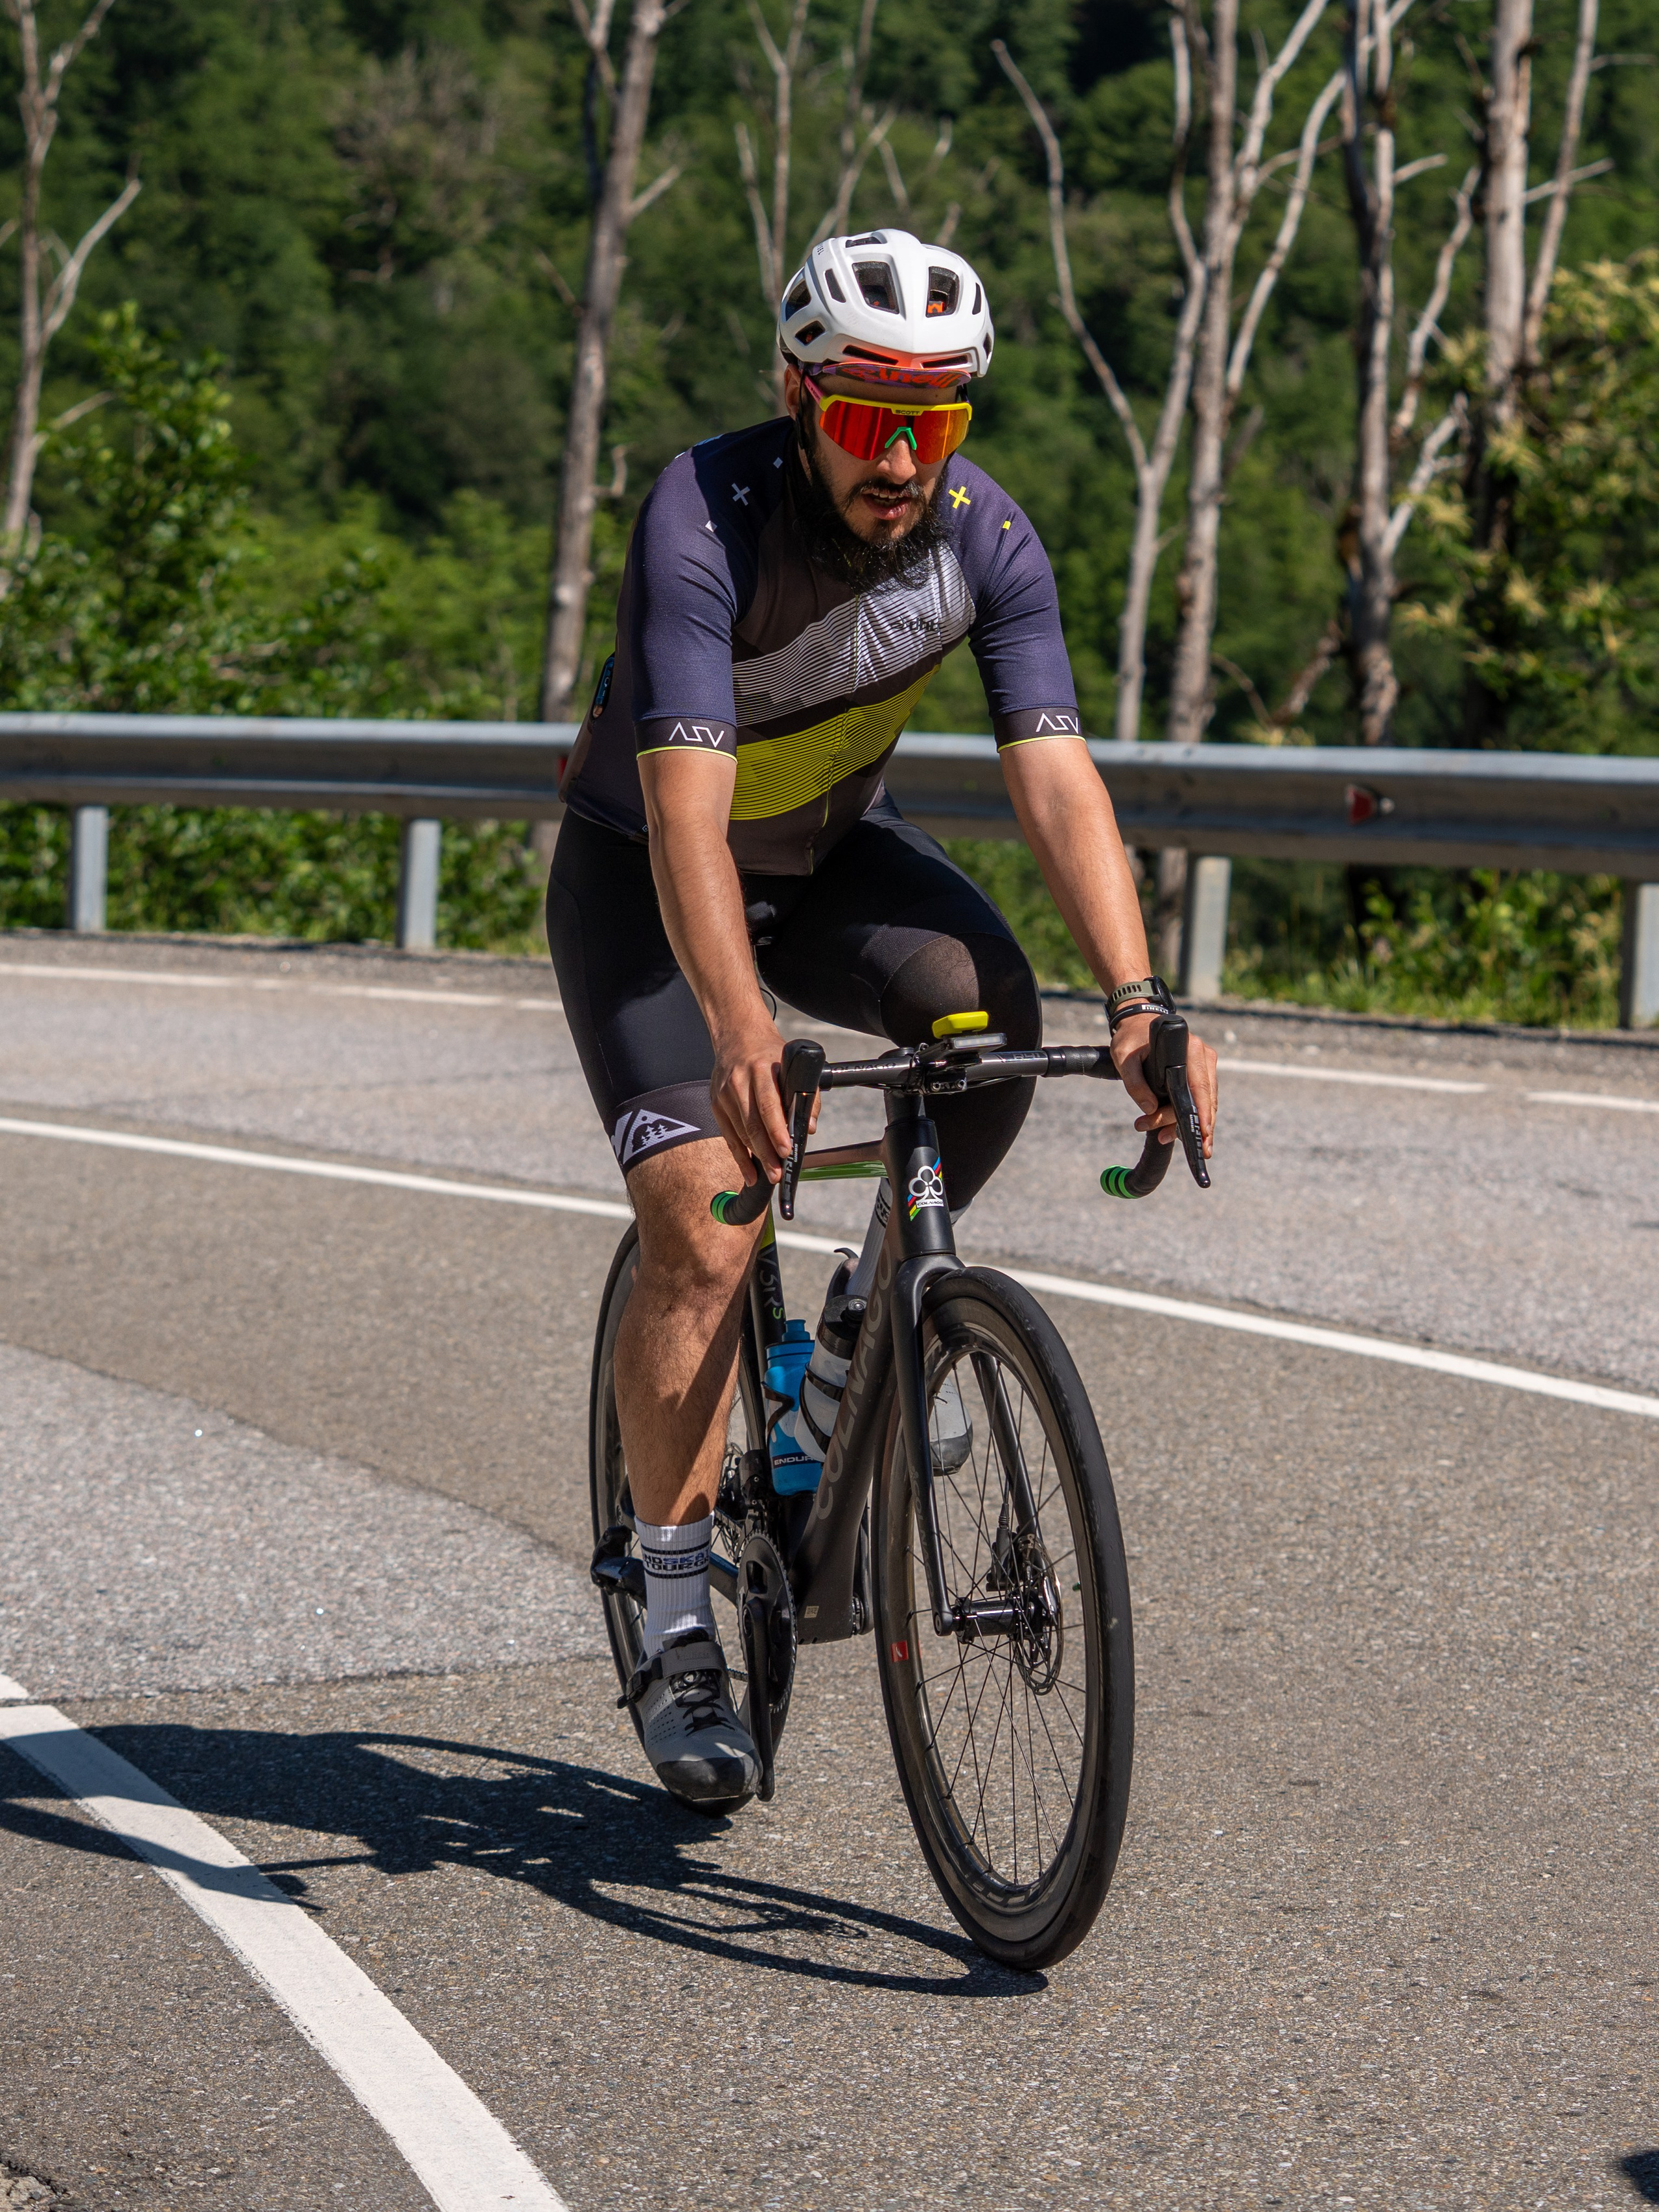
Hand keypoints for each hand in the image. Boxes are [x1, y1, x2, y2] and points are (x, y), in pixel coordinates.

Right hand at [709, 1016, 807, 1184]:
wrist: (738, 1037)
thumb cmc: (771, 1054)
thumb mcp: (792, 1066)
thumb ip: (807, 1095)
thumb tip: (809, 1128)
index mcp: (761, 1069)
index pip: (769, 1104)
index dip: (777, 1130)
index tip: (786, 1150)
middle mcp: (739, 1081)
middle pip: (752, 1123)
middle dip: (766, 1152)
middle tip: (777, 1173)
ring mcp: (724, 1093)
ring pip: (740, 1132)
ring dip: (755, 1157)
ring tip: (769, 1175)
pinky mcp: (715, 1103)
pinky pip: (728, 1135)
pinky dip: (739, 1156)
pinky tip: (749, 1172)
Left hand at [1111, 1009, 1218, 1158]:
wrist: (1138, 1023)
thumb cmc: (1131, 1038)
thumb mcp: (1124, 1058)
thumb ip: (1134, 1083)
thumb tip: (1150, 1109)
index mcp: (1190, 1049)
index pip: (1201, 1087)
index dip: (1203, 1114)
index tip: (1203, 1135)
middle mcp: (1203, 1055)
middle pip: (1204, 1099)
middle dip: (1189, 1125)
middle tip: (1163, 1138)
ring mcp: (1204, 1063)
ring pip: (1203, 1102)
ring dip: (1185, 1123)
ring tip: (1162, 1136)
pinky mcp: (1200, 1071)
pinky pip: (1199, 1097)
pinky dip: (1187, 1114)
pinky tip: (1173, 1128)